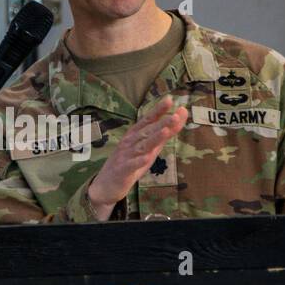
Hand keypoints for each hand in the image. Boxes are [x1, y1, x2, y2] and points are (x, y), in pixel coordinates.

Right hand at [87, 97, 187, 219]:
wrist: (105, 185)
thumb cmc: (128, 163)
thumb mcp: (147, 149)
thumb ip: (162, 135)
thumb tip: (178, 118)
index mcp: (135, 135)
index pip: (148, 120)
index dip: (158, 110)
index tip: (170, 100)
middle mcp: (130, 143)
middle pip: (147, 131)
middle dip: (161, 123)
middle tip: (175, 116)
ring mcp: (125, 156)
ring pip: (141, 146)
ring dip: (154, 138)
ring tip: (165, 131)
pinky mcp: (122, 171)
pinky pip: (131, 165)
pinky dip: (138, 161)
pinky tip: (146, 158)